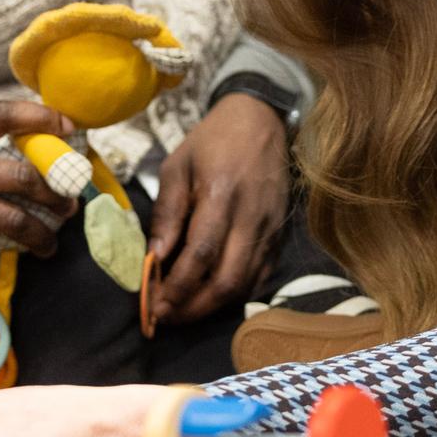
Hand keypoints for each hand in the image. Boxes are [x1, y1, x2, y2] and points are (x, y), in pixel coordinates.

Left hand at [148, 93, 290, 325]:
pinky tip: (214, 297)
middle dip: (194, 308)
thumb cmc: (212, 141)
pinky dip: (237, 294)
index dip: (178, 286)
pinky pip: (261, 277)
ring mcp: (271, 228)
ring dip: (213, 306)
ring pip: (245, 284)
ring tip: (185, 311)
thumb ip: (167, 212)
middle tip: (167, 316)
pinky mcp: (281, 234)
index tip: (155, 303)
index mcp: (221, 194)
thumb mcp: (177, 165)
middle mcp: (251, 217)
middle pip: (227, 280)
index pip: (201, 254)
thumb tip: (156, 257)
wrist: (262, 120)